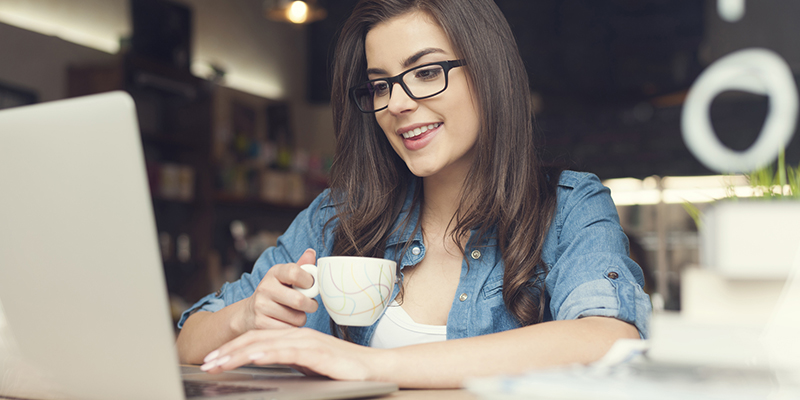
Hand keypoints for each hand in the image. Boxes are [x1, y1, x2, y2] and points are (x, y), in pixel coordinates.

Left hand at [199, 328, 384, 381]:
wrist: (372, 368)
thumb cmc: (342, 369)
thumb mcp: (308, 365)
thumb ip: (288, 362)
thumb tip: (265, 364)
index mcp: (293, 337)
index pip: (257, 339)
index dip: (233, 348)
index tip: (213, 359)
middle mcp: (297, 336)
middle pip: (255, 339)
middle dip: (227, 351)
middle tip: (206, 362)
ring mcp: (307, 342)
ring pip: (265, 344)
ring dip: (238, 354)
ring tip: (219, 363)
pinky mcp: (316, 353)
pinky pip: (287, 351)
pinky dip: (267, 353)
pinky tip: (252, 357)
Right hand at [235, 249, 318, 332]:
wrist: (249, 312)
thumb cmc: (276, 292)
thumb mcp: (286, 277)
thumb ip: (301, 266)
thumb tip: (311, 252)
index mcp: (275, 272)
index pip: (295, 272)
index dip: (309, 281)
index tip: (311, 287)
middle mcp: (265, 287)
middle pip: (299, 300)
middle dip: (311, 305)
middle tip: (310, 305)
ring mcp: (261, 306)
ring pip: (297, 318)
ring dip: (301, 318)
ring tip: (294, 313)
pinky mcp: (260, 324)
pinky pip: (289, 329)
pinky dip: (292, 328)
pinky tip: (286, 322)